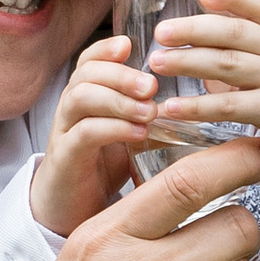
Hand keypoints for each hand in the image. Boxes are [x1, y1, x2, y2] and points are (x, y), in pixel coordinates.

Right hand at [29, 32, 160, 232]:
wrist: (67, 214)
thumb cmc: (102, 172)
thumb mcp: (128, 137)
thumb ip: (148, 116)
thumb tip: (195, 103)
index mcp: (87, 100)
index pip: (90, 61)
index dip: (107, 49)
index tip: (132, 46)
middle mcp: (72, 111)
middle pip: (85, 73)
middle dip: (120, 73)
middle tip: (152, 85)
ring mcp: (64, 134)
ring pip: (80, 97)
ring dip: (117, 98)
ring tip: (148, 111)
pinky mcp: (65, 160)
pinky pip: (83, 134)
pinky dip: (112, 128)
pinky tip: (138, 134)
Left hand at [144, 0, 259, 161]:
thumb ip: (247, 46)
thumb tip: (194, 38)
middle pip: (235, 32)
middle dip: (194, 30)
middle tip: (161, 32)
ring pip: (228, 64)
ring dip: (188, 62)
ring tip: (157, 63)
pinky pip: (230, 105)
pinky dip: (197, 106)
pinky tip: (172, 107)